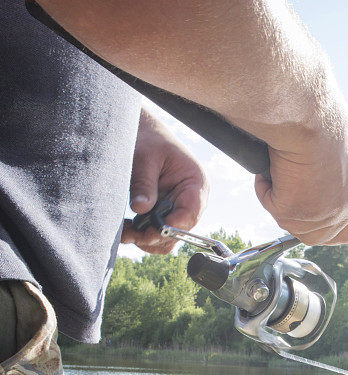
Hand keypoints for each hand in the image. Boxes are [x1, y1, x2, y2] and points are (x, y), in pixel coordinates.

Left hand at [121, 108, 208, 253]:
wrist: (144, 134)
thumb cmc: (149, 140)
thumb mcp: (145, 158)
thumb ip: (144, 184)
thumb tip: (141, 209)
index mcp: (196, 184)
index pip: (191, 213)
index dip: (174, 226)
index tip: (151, 232)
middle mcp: (190, 200)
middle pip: (180, 232)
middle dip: (155, 236)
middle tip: (130, 233)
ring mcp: (177, 209)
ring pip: (168, 238)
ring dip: (146, 240)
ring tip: (124, 232)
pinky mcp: (163, 214)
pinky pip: (156, 235)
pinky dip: (140, 236)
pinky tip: (125, 228)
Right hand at [253, 126, 347, 245]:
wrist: (309, 118)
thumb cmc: (323, 124)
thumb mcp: (340, 155)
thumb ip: (336, 178)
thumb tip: (319, 183)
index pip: (347, 232)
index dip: (327, 230)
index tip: (311, 218)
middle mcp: (343, 211)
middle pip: (314, 236)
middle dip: (296, 217)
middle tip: (286, 190)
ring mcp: (319, 215)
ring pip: (288, 222)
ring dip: (279, 197)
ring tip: (282, 167)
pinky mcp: (293, 212)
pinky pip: (270, 204)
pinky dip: (264, 186)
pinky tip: (272, 165)